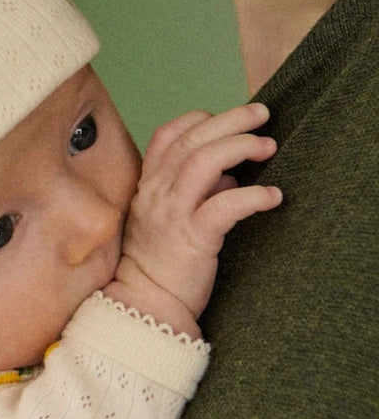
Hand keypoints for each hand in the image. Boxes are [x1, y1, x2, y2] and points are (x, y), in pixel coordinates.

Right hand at [106, 103, 281, 337]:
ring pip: (204, 161)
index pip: (166, 137)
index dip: (196, 119)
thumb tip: (229, 174)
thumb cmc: (160, 264)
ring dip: (240, 146)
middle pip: (191, 140)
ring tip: (268, 146)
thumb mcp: (165, 219)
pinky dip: (254, 196)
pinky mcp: (193, 238)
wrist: (146, 303)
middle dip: (230, 120)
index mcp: (147, 187)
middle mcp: (156, 194)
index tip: (222, 119)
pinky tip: (273, 196)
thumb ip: (192, 192)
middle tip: (262, 114)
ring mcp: (171, 214)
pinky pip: (225, 205)